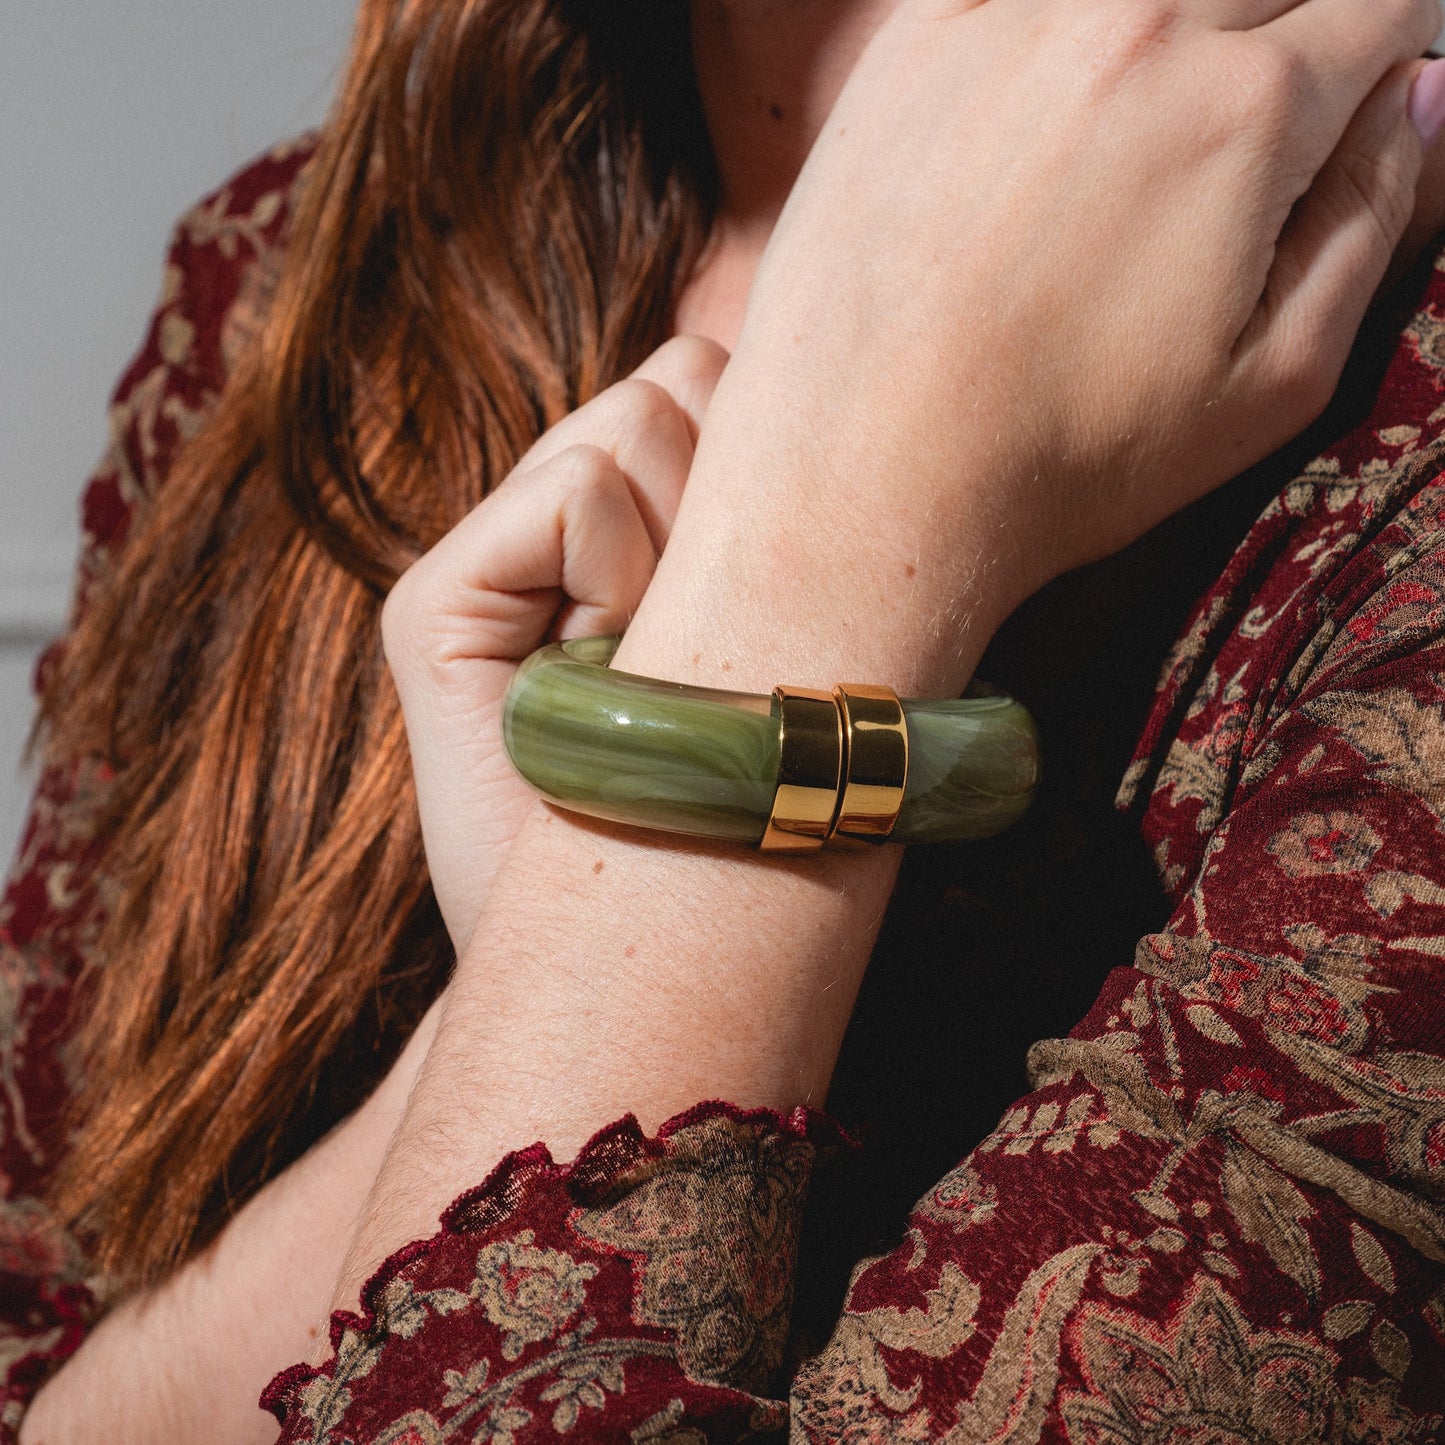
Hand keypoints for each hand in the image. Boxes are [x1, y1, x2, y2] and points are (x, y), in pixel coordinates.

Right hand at [382, 337, 726, 952]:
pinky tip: (602, 674)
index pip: (706, 383)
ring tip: (658, 671)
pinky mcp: (432, 603)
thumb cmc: (727, 810)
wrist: (627, 965)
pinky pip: (579, 496)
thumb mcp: (769, 639)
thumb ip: (758, 511)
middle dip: (728, 498)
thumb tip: (792, 386)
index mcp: (617, 524)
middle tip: (707, 643)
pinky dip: (619, 577)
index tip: (754, 605)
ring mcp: (476, 559)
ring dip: (684, 546)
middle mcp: (535, 523)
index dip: (760, 474)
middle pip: (685, 380)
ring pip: (640, 420)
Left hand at [649, 0, 1441, 695]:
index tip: (1340, 124)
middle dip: (1289, 38)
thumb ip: (1373, 219)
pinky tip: (1050, 111)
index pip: (1384, 10)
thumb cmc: (1064, 461)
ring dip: (1176, 34)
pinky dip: (1055, 33)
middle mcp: (1134, 25)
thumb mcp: (1273, 385)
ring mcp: (1009, 22)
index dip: (1383, 64)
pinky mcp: (909, 46)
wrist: (861, 482)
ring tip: (1131, 154)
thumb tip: (1417, 99)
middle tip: (1228, 153)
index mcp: (1248, 107)